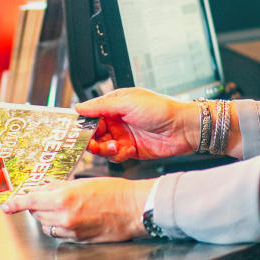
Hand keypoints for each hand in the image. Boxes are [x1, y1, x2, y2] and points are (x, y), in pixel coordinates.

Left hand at [1, 177, 152, 242]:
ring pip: (46, 226)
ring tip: (62, 207)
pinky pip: (59, 234)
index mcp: (63, 197)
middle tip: (47, 197)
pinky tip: (71, 218)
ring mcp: (71, 230)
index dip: (16, 204)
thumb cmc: (114, 191)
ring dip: (47, 217)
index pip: (30, 201)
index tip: (7, 207)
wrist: (134, 209)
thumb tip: (43, 189)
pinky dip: (59, 226)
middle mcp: (64, 216)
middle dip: (37, 206)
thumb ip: (59, 186)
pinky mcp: (79, 240)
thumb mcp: (82, 182)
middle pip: (36, 214)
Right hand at [75, 88, 197, 161]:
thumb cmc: (161, 109)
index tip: (75, 130)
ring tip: (113, 146)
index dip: (82, 123)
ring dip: (103, 149)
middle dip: (90, 139)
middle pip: (93, 133)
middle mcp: (116, 121)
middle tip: (91, 143)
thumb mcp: (128, 102)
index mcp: (114, 105)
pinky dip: (116, 155)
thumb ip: (101, 106)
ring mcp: (123, 136)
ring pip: (101, 146)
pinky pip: (114, 156)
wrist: (183, 128)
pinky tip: (126, 150)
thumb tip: (79, 107)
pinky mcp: (130, 150)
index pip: (90, 114)